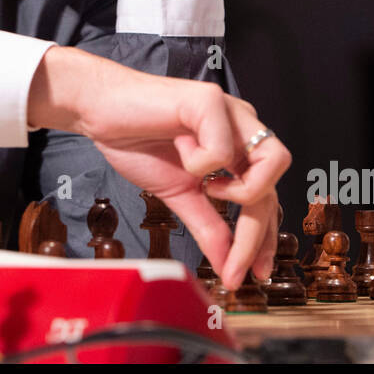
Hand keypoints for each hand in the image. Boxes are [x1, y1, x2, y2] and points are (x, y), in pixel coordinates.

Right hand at [28, 46, 288, 289]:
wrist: (99, 111)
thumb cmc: (137, 141)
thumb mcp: (178, 195)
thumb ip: (207, 227)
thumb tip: (228, 266)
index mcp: (238, 148)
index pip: (266, 197)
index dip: (264, 238)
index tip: (252, 273)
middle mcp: (243, 127)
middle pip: (275, 186)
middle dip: (255, 231)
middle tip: (234, 262)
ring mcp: (231, 112)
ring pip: (273, 161)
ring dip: (243, 189)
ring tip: (209, 189)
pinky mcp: (210, 100)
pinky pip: (223, 148)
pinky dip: (200, 162)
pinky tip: (180, 150)